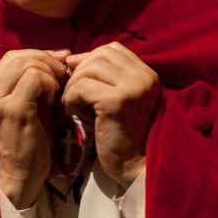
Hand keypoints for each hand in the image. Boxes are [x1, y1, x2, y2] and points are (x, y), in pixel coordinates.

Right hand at [0, 49, 67, 208]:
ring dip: (47, 73)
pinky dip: (49, 84)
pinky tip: (53, 100)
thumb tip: (60, 55)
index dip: (36, 54)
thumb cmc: (30, 143)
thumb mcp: (28, 107)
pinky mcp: (14, 111)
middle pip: (17, 57)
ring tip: (54, 92)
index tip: (58, 63)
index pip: (10, 57)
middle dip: (45, 59)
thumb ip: (36, 82)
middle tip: (62, 73)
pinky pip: (34, 80)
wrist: (22, 177)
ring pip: (26, 65)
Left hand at [64, 42, 160, 186]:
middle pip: (98, 55)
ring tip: (74, 106)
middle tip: (73, 95)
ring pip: (87, 69)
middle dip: (79, 72)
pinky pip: (81, 87)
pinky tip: (74, 115)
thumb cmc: (121, 134)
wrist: (135, 168)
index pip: (112, 49)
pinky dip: (71, 99)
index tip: (78, 78)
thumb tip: (71, 58)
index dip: (89, 59)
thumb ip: (103, 77)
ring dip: (73, 87)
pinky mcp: (117, 101)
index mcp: (147, 74)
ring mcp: (132, 87)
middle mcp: (144, 77)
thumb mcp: (116, 98)